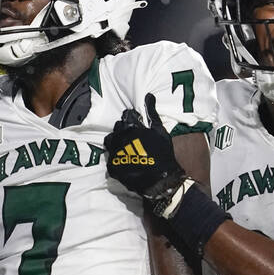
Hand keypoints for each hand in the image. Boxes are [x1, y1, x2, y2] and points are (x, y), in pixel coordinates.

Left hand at [105, 93, 186, 209]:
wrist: (161, 179)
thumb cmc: (163, 153)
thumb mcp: (160, 131)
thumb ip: (152, 113)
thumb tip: (148, 95)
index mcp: (131, 128)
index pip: (125, 118)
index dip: (130, 121)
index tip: (135, 125)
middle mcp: (120, 139)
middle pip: (116, 129)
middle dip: (122, 131)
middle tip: (131, 138)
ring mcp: (115, 153)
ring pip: (110, 142)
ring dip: (116, 143)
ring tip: (125, 148)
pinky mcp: (113, 167)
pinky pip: (110, 158)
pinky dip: (116, 158)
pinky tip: (124, 161)